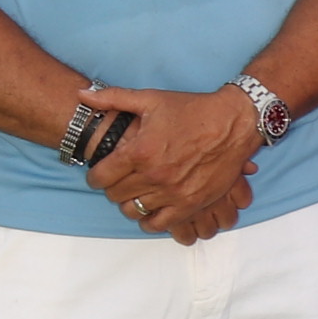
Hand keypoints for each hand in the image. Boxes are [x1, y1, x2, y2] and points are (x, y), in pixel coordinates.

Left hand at [84, 84, 260, 237]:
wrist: (235, 122)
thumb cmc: (193, 110)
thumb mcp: (151, 99)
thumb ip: (113, 98)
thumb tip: (82, 95)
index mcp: (140, 151)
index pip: (100, 177)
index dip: (95, 176)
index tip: (101, 173)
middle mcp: (154, 175)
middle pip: (115, 195)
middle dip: (113, 188)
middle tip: (120, 181)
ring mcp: (173, 192)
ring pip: (134, 211)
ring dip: (131, 203)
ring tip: (137, 193)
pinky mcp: (191, 203)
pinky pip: (160, 224)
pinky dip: (151, 220)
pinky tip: (152, 209)